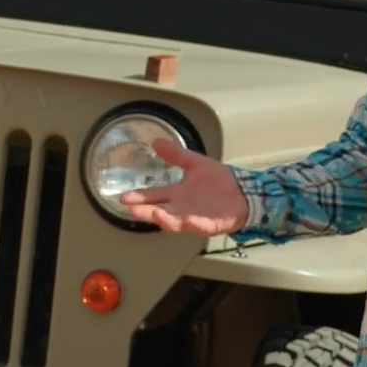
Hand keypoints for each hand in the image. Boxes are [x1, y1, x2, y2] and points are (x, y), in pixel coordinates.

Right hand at [118, 138, 248, 236]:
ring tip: (155, 214)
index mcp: (176, 193)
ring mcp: (194, 218)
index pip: (154, 196)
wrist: (242, 191)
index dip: (139, 197)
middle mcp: (181, 208)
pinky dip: (193, 224)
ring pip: (175, 221)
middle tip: (131, 209)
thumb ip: (176, 155)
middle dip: (146, 211)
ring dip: (165, 219)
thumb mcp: (195, 163)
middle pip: (159, 211)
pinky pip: (200, 226)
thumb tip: (156, 141)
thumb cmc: (218, 180)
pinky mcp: (209, 224)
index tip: (124, 197)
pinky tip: (187, 220)